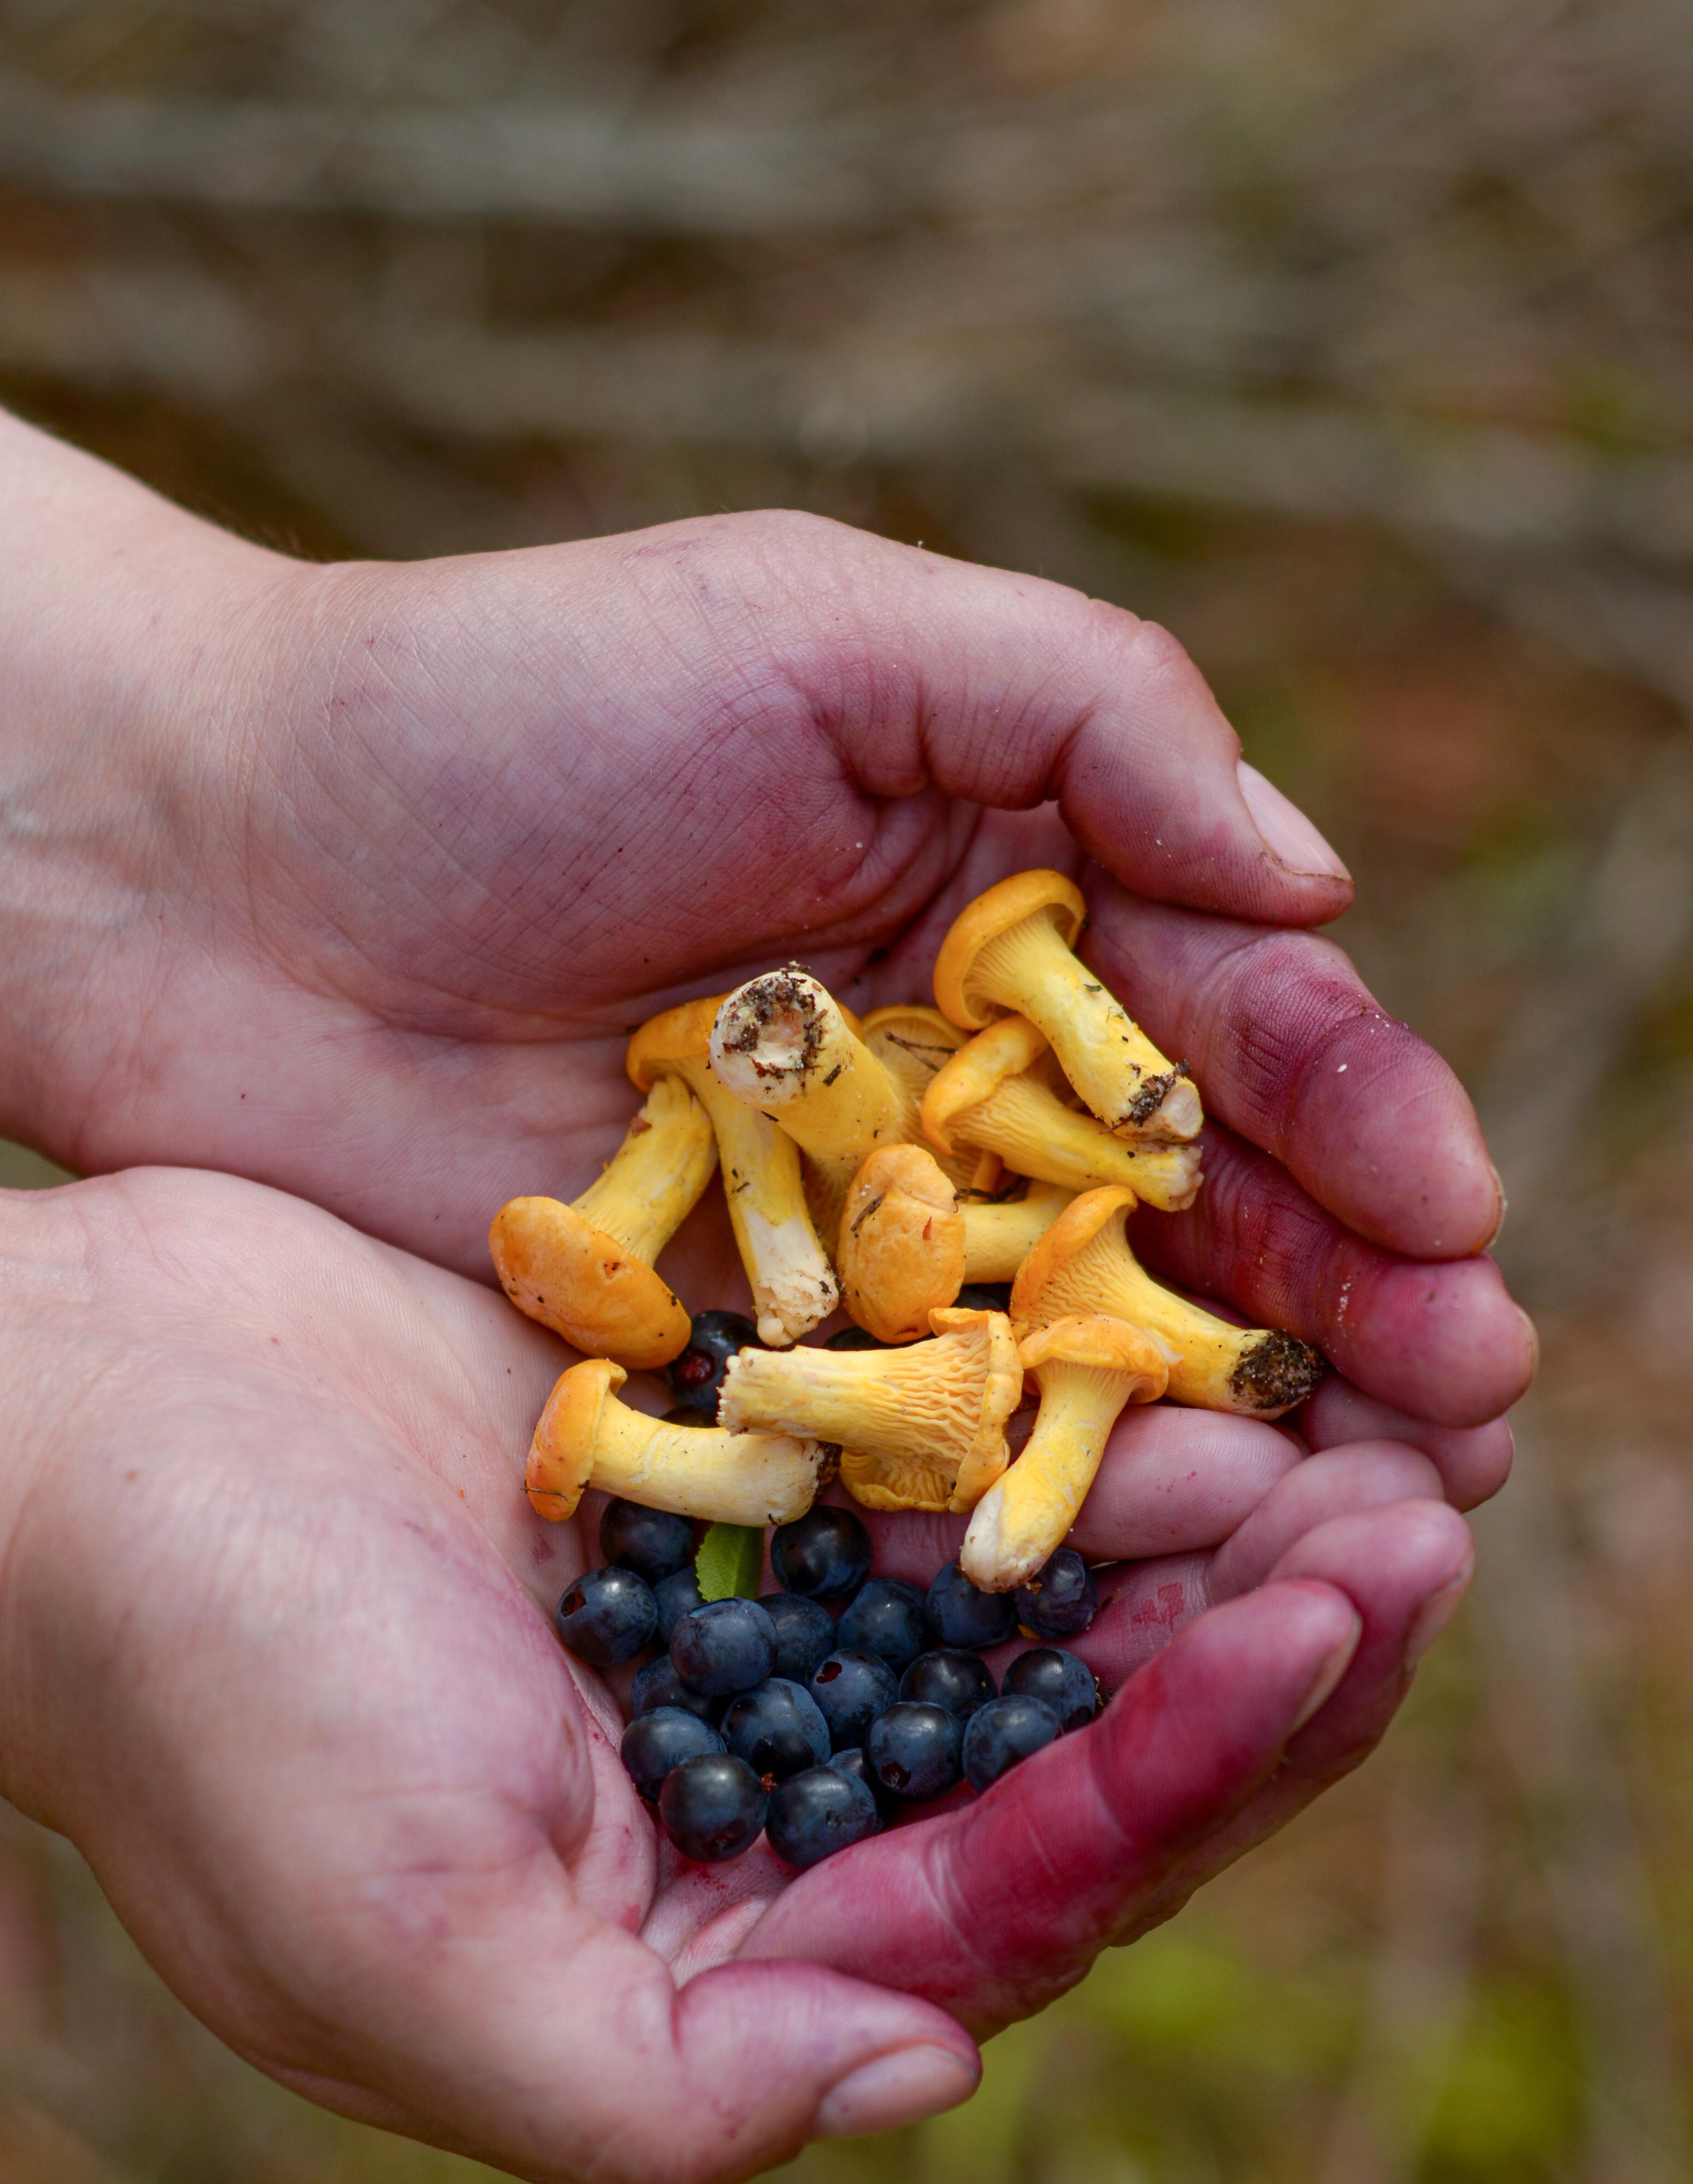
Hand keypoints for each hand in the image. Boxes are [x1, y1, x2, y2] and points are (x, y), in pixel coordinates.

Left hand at [0, 415, 1531, 1456]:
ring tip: (1383, 1509)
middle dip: (1347, 1299)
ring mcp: (855, 1237)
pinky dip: (1037, 1493)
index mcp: (1009, 904)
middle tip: (1471, 1399)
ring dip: (1240, 1424)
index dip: (1355, 1118)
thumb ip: (1094, 718)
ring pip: (1087, 1344)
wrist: (215, 873)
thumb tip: (1319, 886)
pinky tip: (1157, 1552)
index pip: (1230, 1025)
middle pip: (1197, 1209)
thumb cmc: (508, 706)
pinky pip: (915, 1435)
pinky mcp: (740, 1354)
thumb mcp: (826, 631)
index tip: (1451, 1218)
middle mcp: (957, 1085)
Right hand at [0, 1169, 1474, 2183]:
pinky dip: (1076, 1407)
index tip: (1337, 1634)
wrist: (66, 1429)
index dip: (1191, 1775)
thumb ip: (668, 2085)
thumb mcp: (404, 1956)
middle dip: (1261, 1653)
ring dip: (1206, 1516)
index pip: (1021, 1890)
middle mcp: (770, 1792)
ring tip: (1365, 1417)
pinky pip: (956, 1443)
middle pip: (1078, 1750)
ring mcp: (766, 1616)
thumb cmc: (201, 1698)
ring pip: (1050, 1595)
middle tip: (1418, 1516)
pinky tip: (1193, 1343)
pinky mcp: (748, 1457)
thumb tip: (926, 2066)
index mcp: (717, 1941)